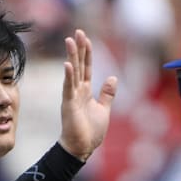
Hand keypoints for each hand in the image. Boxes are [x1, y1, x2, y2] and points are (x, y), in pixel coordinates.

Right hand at [59, 29, 117, 160]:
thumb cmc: (90, 131)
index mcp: (85, 91)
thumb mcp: (104, 109)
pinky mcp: (69, 105)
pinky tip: (67, 64)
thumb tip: (112, 77)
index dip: (87, 52)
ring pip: (72, 72)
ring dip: (71, 56)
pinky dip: (68, 76)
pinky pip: (68, 88)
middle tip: (78, 32)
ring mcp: (72, 96)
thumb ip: (107, 93)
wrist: (82, 148)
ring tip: (70, 40)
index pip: (86, 67)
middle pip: (78, 65)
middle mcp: (77, 90)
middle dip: (79, 48)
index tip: (86, 38)